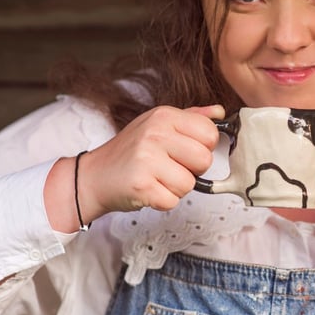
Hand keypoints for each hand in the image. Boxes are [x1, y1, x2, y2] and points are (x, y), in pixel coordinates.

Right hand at [45, 104, 224, 229]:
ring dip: (176, 188)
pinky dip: (163, 201)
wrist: (94, 176)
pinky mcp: (141, 185)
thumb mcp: (157, 124)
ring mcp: (147, 159)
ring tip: (156, 179)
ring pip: (190, 184)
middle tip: (169, 168)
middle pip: (205, 160)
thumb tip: (220, 113)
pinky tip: (149, 190)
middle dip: (192, 170)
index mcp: (164, 116)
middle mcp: (156, 134)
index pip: (210, 133)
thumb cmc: (129, 152)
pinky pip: (173, 201)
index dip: (203, 148)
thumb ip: (191, 118)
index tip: (185, 151)